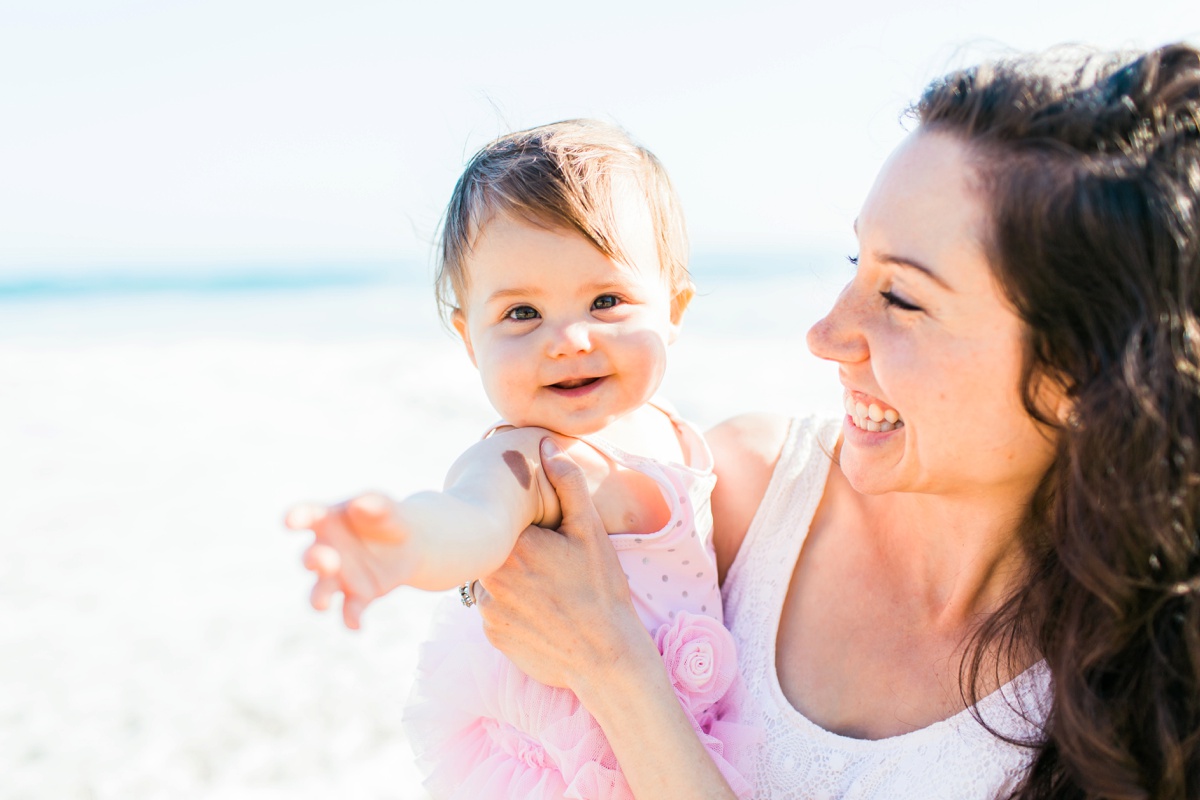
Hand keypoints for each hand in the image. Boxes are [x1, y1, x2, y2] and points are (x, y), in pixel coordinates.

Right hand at [284, 493, 413, 628]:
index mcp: (328, 520)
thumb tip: (359, 504)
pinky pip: (349, 610)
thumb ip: (375, 503)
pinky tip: (356, 625)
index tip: (290, 521)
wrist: (413, 544)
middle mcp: (327, 550)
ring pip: (320, 590)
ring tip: (323, 604)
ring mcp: (340, 575)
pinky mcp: (358, 595)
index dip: (296, 517)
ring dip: (319, 597)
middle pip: (311, 557)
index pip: (307, 516)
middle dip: (316, 560)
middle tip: (329, 560)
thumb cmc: (388, 518)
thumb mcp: (386, 507)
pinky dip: (350, 618)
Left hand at [476, 438, 657, 695]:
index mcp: (512, 544)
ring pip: (491, 580)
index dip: (526, 526)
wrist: (606, 657)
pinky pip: (494, 610)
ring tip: (548, 590)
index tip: (546, 537)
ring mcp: (487, 608)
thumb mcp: (590, 532)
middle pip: (494, 550)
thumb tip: (548, 445)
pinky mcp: (491, 634)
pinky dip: (512, 608)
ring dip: (511, 580)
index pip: (504, 521)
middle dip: (516, 552)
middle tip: (551, 565)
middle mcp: (490, 576)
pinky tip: (542, 613)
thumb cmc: (601, 590)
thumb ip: (567, 484)